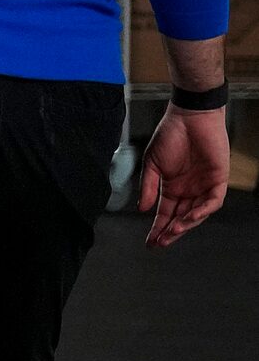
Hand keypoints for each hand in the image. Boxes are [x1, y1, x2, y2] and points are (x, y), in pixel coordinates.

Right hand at [136, 106, 229, 247]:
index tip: (149, 242)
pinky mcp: (218, 180)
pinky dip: (202, 211)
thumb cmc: (170, 135)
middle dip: (171, 232)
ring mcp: (204, 186)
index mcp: (171, 187)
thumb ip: (148, 187)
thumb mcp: (151, 163)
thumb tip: (143, 209)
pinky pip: (213, 202)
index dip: (158, 228)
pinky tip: (190, 217)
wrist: (190, 117)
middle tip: (160, 243)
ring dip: (185, 224)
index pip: (165, 213)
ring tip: (173, 231)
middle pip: (181, 218)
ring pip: (197, 213)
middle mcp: (188, 190)